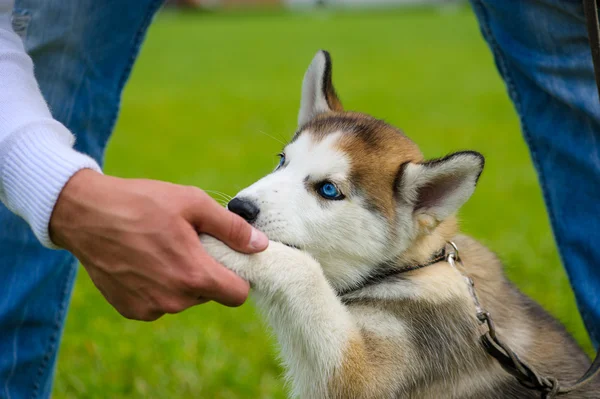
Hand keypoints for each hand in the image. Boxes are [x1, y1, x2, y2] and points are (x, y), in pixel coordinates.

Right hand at [49, 169, 267, 320]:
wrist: (85, 214)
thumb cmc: (142, 202)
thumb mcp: (192, 203)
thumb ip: (231, 228)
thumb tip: (260, 245)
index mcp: (194, 275)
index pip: (238, 294)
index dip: (238, 277)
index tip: (229, 260)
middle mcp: (174, 300)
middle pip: (210, 294)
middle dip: (206, 272)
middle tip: (187, 244)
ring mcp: (151, 308)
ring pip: (185, 299)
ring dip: (181, 279)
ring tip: (163, 249)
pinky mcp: (131, 310)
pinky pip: (160, 302)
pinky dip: (158, 286)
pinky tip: (144, 261)